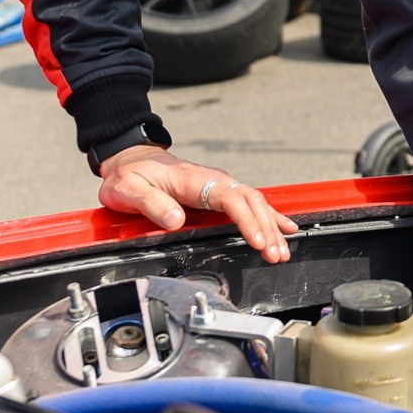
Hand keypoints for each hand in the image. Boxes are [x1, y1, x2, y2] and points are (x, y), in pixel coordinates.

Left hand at [97, 145, 295, 261]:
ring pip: (254, 203)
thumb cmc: (129, 175)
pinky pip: (249, 203)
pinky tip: (283, 228)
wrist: (130, 159)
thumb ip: (152, 204)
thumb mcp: (129, 189)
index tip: (257, 241)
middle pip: (250, 201)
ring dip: (270, 226)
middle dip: (266, 229)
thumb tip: (176, 221)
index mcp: (193, 179)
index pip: (230, 198)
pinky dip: (268, 217)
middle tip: (275, 254)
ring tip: (282, 250)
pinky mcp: (218, 192)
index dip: (246, 220)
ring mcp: (217, 185)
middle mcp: (212, 180)